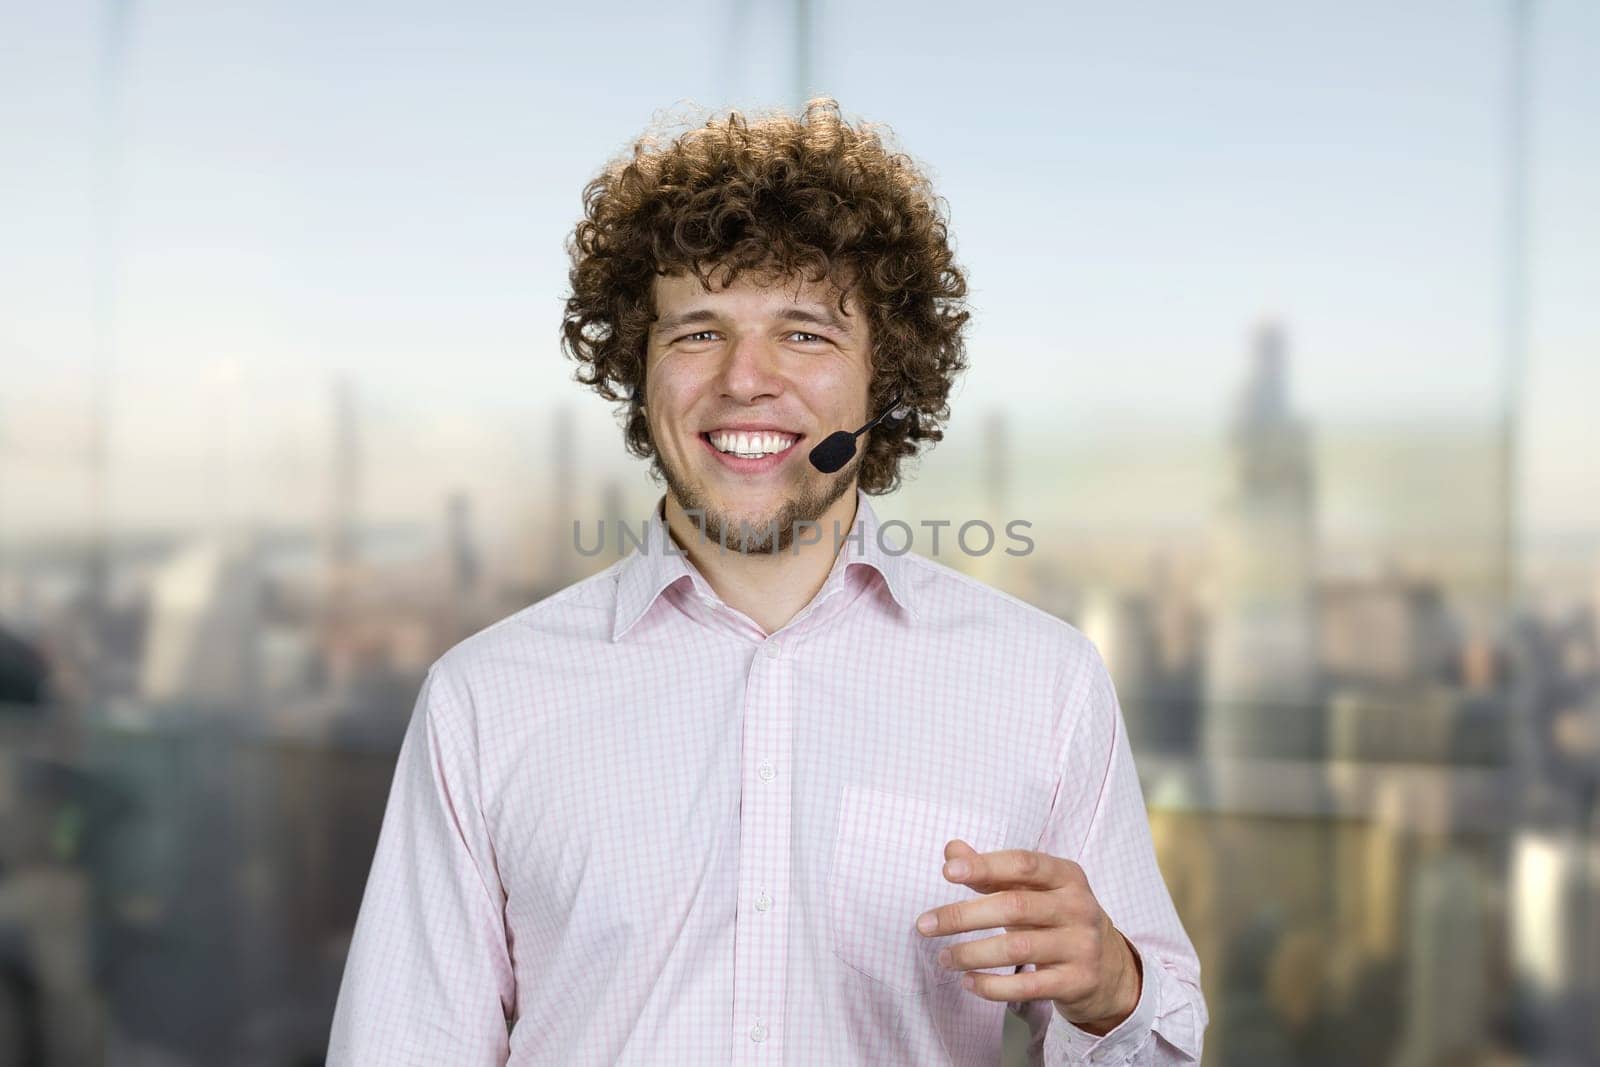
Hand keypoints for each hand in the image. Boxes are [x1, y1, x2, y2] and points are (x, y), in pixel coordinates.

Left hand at [915, 840, 1141, 1034]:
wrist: (1110, 968)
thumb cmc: (1058, 919)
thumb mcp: (1034, 890)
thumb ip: (991, 871)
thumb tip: (951, 850)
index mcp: (1067, 876)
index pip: (1024, 864)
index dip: (985, 866)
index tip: (947, 872)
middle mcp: (1078, 907)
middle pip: (1015, 906)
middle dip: (964, 916)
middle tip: (925, 925)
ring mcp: (1081, 946)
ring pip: (1018, 948)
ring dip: (972, 954)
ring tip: (943, 958)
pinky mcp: (1078, 982)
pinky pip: (1029, 986)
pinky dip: (993, 986)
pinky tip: (968, 982)